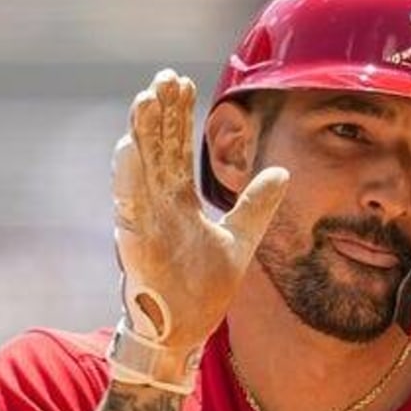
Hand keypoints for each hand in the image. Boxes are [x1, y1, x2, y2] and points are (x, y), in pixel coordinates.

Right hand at [110, 69, 288, 383]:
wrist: (183, 333)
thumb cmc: (201, 289)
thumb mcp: (240, 241)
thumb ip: (257, 206)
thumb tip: (282, 172)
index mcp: (178, 202)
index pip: (176, 149)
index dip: (178, 117)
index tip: (183, 83)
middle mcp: (157, 206)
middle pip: (157, 150)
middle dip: (159, 115)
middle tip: (164, 77)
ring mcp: (144, 224)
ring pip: (140, 170)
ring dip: (140, 135)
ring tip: (144, 100)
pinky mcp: (136, 246)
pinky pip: (129, 207)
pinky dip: (128, 178)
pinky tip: (128, 147)